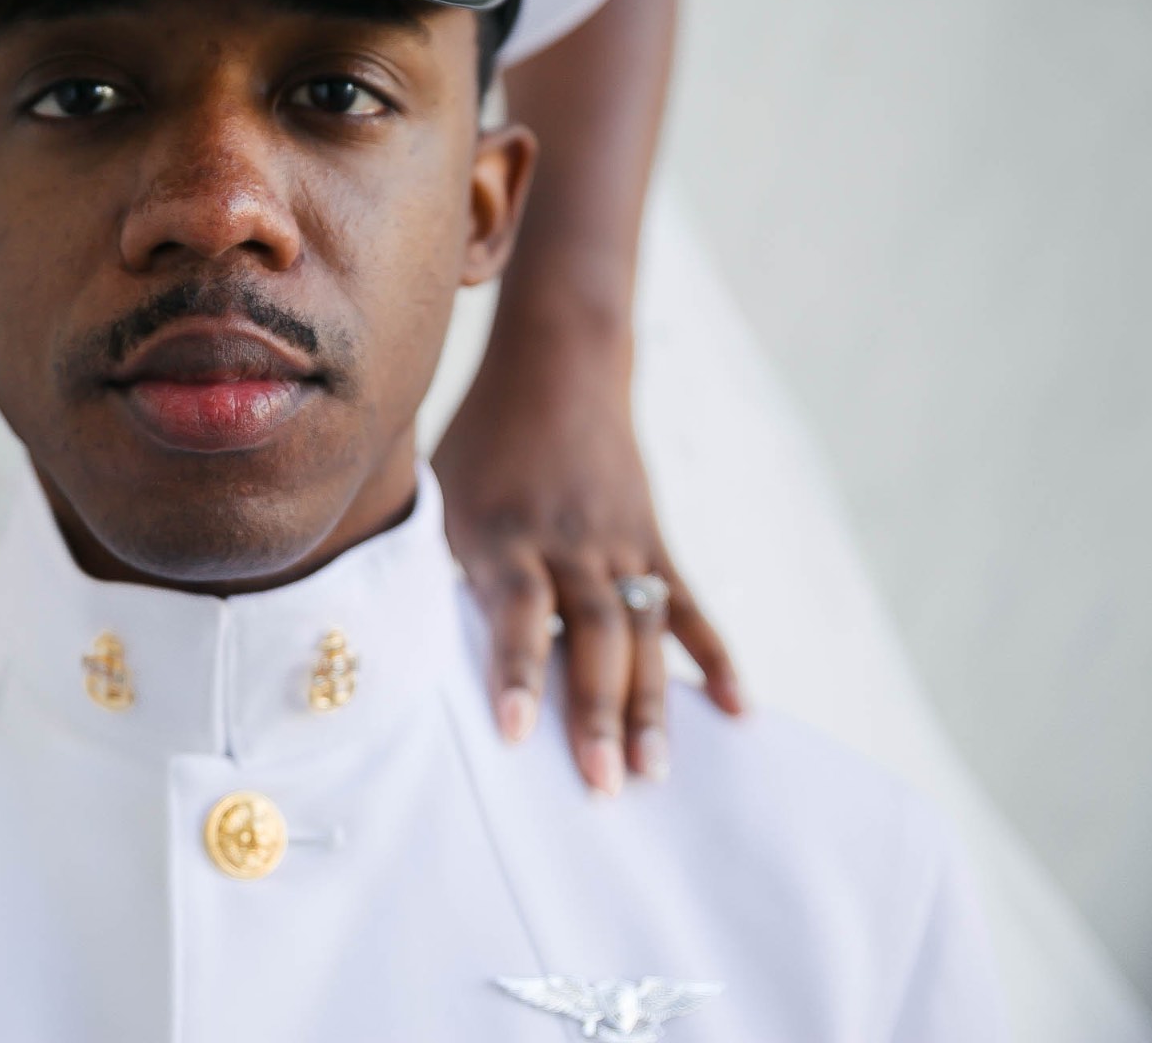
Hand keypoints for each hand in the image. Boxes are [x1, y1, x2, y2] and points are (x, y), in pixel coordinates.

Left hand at [432, 317, 740, 794]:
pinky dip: (713, 658)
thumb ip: (440, 565)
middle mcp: (566, 541)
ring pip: (641, 632)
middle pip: (589, 633)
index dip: (515, 670)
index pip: (514, 610)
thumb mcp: (440, 491)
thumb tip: (414, 653)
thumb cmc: (479, 441)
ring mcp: (617, 543)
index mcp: (501, 532)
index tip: (516, 733)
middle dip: (596, 713)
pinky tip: (737, 711)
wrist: (556, 365)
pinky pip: (687, 605)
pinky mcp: (652, 540)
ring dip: (651, 705)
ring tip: (656, 774)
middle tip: (604, 787)